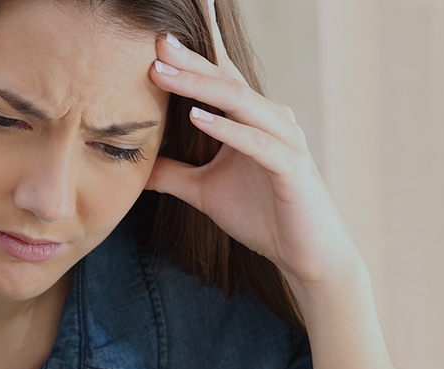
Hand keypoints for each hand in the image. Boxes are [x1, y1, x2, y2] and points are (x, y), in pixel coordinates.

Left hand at [143, 10, 360, 288]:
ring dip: (200, 86)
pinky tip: (197, 117)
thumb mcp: (204, 191)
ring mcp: (284, 140)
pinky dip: (225, 128)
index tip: (158, 39)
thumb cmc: (262, 217)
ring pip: (239, 103)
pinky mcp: (291, 167)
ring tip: (163, 72)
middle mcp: (270, 120)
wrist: (306, 254)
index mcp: (251, 120)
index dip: (191, 58)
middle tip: (157, 42)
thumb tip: (137, 167)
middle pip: (225, 81)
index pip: (219, 79)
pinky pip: (256, 141)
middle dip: (190, 61)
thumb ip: (173, 174)